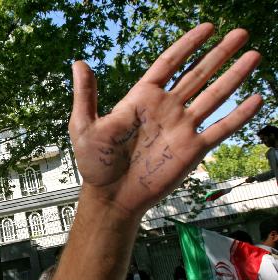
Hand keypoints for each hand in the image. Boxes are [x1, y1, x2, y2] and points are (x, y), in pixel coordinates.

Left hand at [69, 23, 261, 216]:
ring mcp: (181, 127)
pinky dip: (239, 114)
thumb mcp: (83, 126)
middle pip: (198, 73)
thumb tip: (79, 63)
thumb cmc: (95, 163)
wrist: (112, 195)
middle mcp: (166, 109)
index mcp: (141, 98)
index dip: (188, 44)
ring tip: (254, 55)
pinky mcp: (192, 149)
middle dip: (219, 53)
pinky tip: (257, 99)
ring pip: (214, 95)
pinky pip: (221, 128)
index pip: (169, 63)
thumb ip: (86, 95)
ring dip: (234, 75)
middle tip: (240, 32)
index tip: (208, 27)